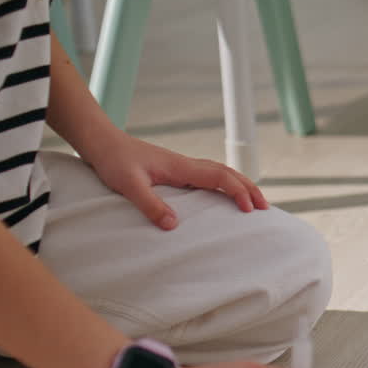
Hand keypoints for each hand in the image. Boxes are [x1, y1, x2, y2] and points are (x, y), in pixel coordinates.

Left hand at [83, 133, 268, 229]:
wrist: (101, 142)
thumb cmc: (113, 161)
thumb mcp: (128, 185)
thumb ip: (150, 204)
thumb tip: (173, 225)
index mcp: (181, 167)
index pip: (220, 176)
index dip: (238, 192)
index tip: (250, 210)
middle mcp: (186, 165)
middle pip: (227, 173)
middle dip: (249, 189)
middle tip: (265, 208)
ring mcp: (181, 167)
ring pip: (220, 173)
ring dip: (239, 186)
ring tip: (252, 202)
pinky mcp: (175, 172)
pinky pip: (208, 178)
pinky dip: (224, 185)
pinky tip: (222, 196)